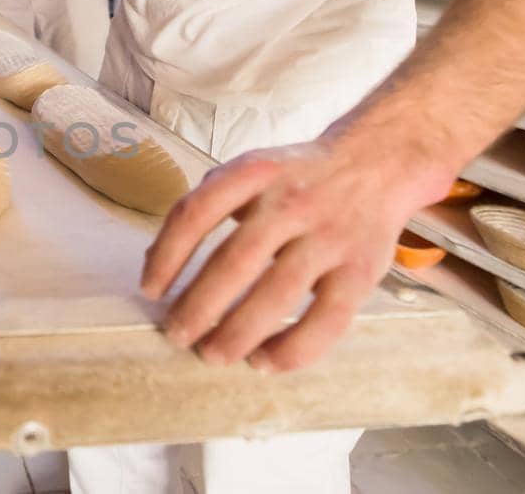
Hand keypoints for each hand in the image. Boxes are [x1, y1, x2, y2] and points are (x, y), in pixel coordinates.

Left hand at [141, 138, 453, 371]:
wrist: (374, 163)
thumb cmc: (294, 179)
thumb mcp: (248, 173)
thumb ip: (205, 207)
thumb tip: (156, 263)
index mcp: (255, 172)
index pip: (197, 213)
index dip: (167, 255)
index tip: (150, 290)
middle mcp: (292, 202)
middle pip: (235, 262)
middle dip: (198, 307)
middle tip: (175, 334)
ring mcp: (330, 237)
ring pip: (278, 294)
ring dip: (237, 333)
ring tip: (211, 354)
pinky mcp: (361, 271)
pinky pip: (326, 320)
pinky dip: (292, 349)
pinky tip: (263, 361)